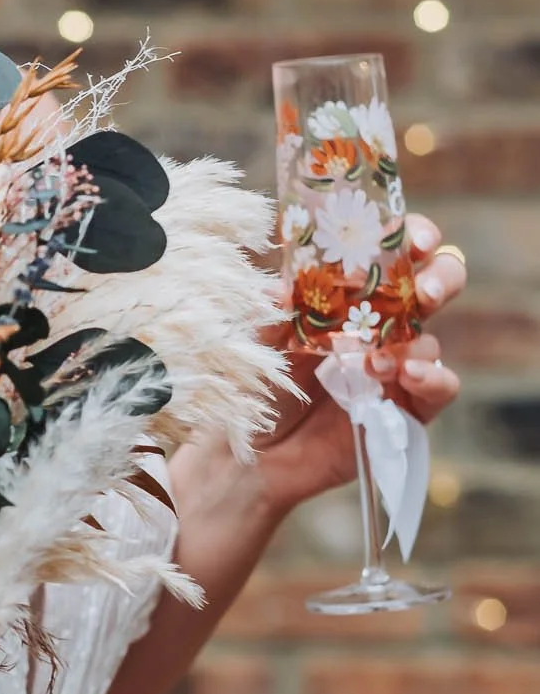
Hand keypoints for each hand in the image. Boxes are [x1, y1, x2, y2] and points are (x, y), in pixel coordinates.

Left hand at [257, 214, 465, 518]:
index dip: (410, 237)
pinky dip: (433, 377)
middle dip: (440, 277)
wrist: (253, 456)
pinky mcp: (405, 408)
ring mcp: (395, 366)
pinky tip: (406, 377)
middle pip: (433, 285)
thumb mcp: (257, 342)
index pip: (392, 253)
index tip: (409, 240)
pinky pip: (440, 386)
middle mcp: (379, 326)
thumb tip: (280, 287)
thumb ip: (270, 313)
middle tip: (423, 291)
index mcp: (347, 297)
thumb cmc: (255, 386)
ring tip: (377, 361)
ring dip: (415, 343)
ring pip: (432, 339)